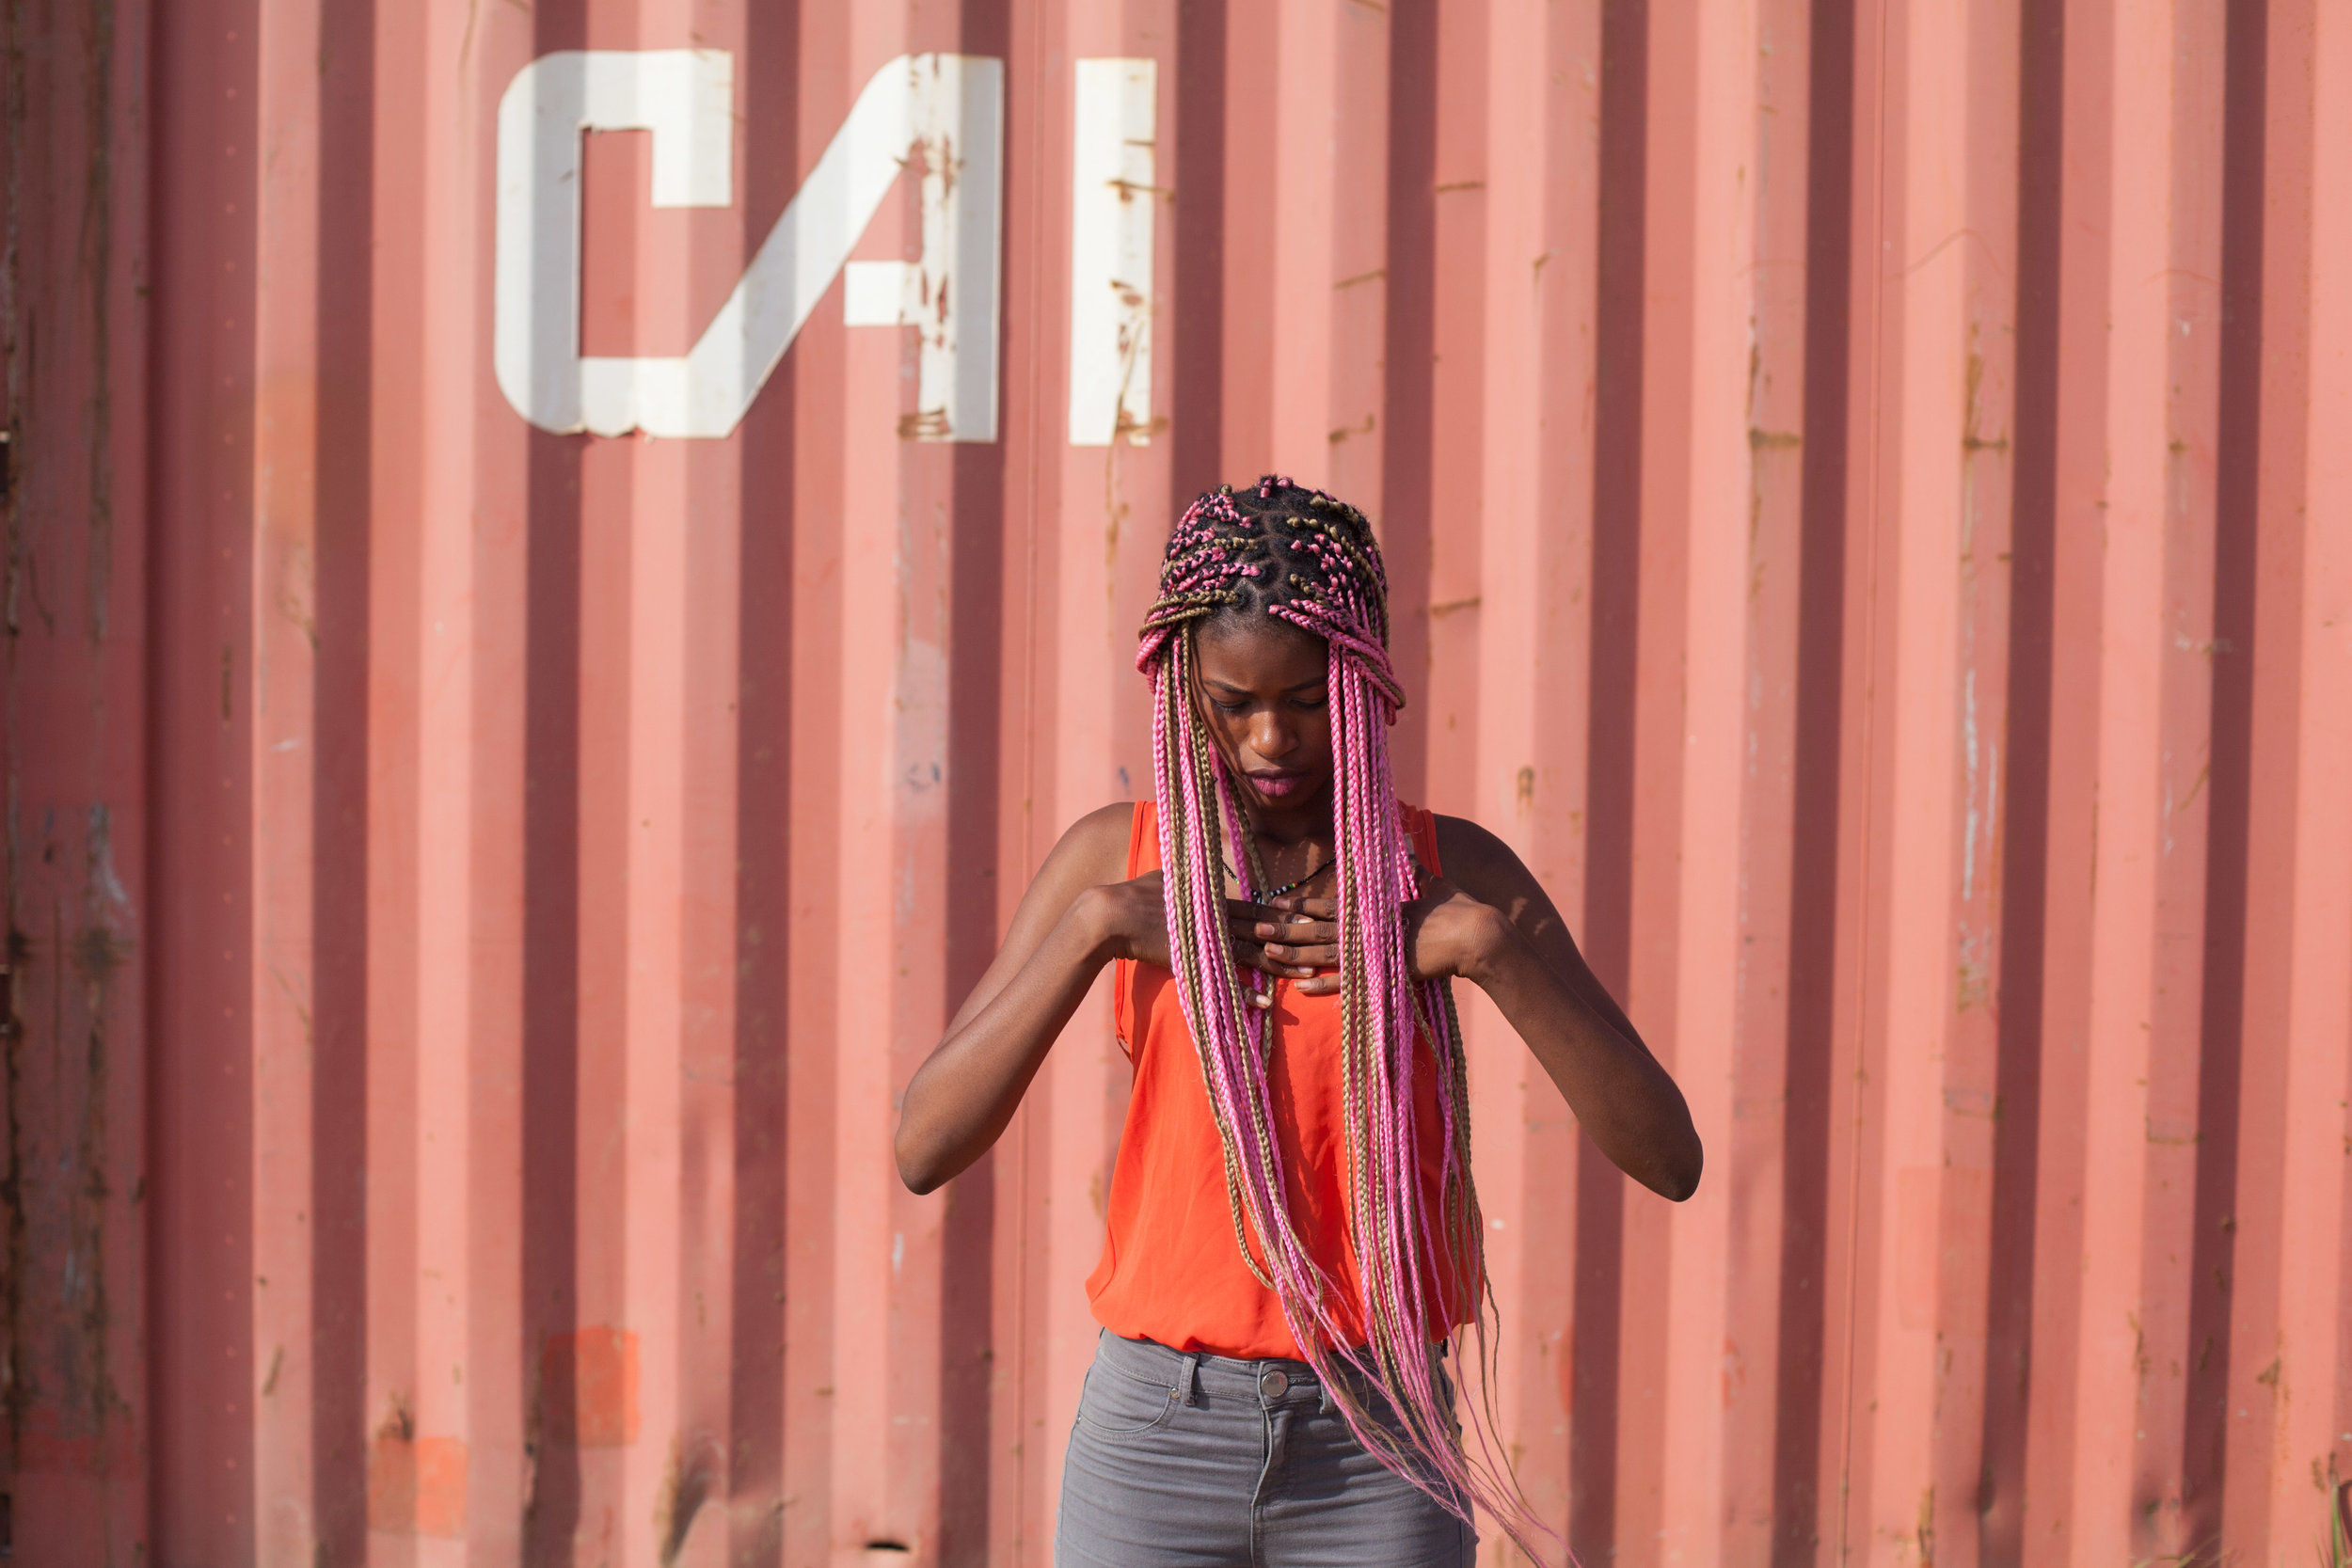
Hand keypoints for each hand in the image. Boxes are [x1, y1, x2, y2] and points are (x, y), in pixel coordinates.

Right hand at [1092, 875, 1342, 1006]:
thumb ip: (1185, 869)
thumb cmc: (1134, 894)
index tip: (1309, 916)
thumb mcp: (1166, 874)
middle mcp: (1216, 918)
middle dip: (1295, 938)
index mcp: (1213, 899)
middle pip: (1263, 930)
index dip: (1284, 913)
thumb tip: (1192, 854)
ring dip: (1281, 966)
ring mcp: (1206, 940)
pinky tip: (1266, 1005)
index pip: (1257, 907)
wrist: (1110, 914)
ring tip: (1307, 975)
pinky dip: (1246, 994)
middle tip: (1323, 943)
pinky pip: (1226, 981)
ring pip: (1253, 954)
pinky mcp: (1194, 961)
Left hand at [1250, 873, 1512, 991]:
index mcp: (1376, 905)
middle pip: (1318, 927)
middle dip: (1286, 928)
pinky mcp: (1385, 969)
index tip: (1278, 902)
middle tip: (1256, 926)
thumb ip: (1413, 865)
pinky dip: (1325, 985)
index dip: (1302, 905)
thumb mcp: (1431, 881)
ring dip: (1294, 953)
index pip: (1331, 905)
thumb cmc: (1458, 907)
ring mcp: (1375, 948)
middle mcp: (1370, 925)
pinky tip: (1302, 988)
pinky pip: (1348, 981)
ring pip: (1325, 951)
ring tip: (1267, 952)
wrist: (1477, 934)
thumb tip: (1408, 838)